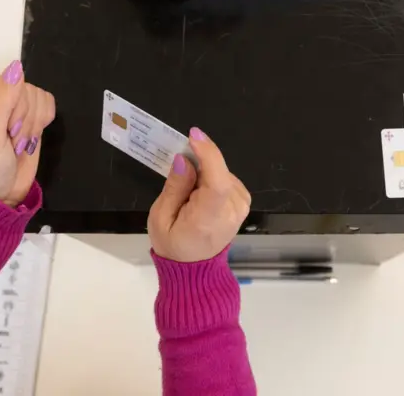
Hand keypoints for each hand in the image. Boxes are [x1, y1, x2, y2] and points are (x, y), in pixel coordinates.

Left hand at [0, 60, 55, 207]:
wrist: (0, 192)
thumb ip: (3, 101)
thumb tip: (16, 68)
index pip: (11, 84)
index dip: (15, 110)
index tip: (5, 133)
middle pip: (27, 90)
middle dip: (24, 121)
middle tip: (10, 141)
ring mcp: (14, 104)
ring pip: (39, 97)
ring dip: (33, 125)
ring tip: (17, 142)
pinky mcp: (30, 113)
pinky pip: (48, 104)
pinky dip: (43, 123)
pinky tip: (29, 137)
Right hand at [147, 128, 250, 262]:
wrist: (193, 267)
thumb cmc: (173, 244)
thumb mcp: (160, 218)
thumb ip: (174, 187)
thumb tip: (184, 160)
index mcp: (209, 218)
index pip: (216, 182)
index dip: (208, 154)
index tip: (193, 136)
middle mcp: (231, 210)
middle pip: (218, 172)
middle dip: (199, 161)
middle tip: (178, 164)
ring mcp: (241, 206)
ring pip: (222, 172)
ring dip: (205, 171)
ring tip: (188, 189)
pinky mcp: (243, 202)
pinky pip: (226, 178)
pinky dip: (212, 177)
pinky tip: (200, 191)